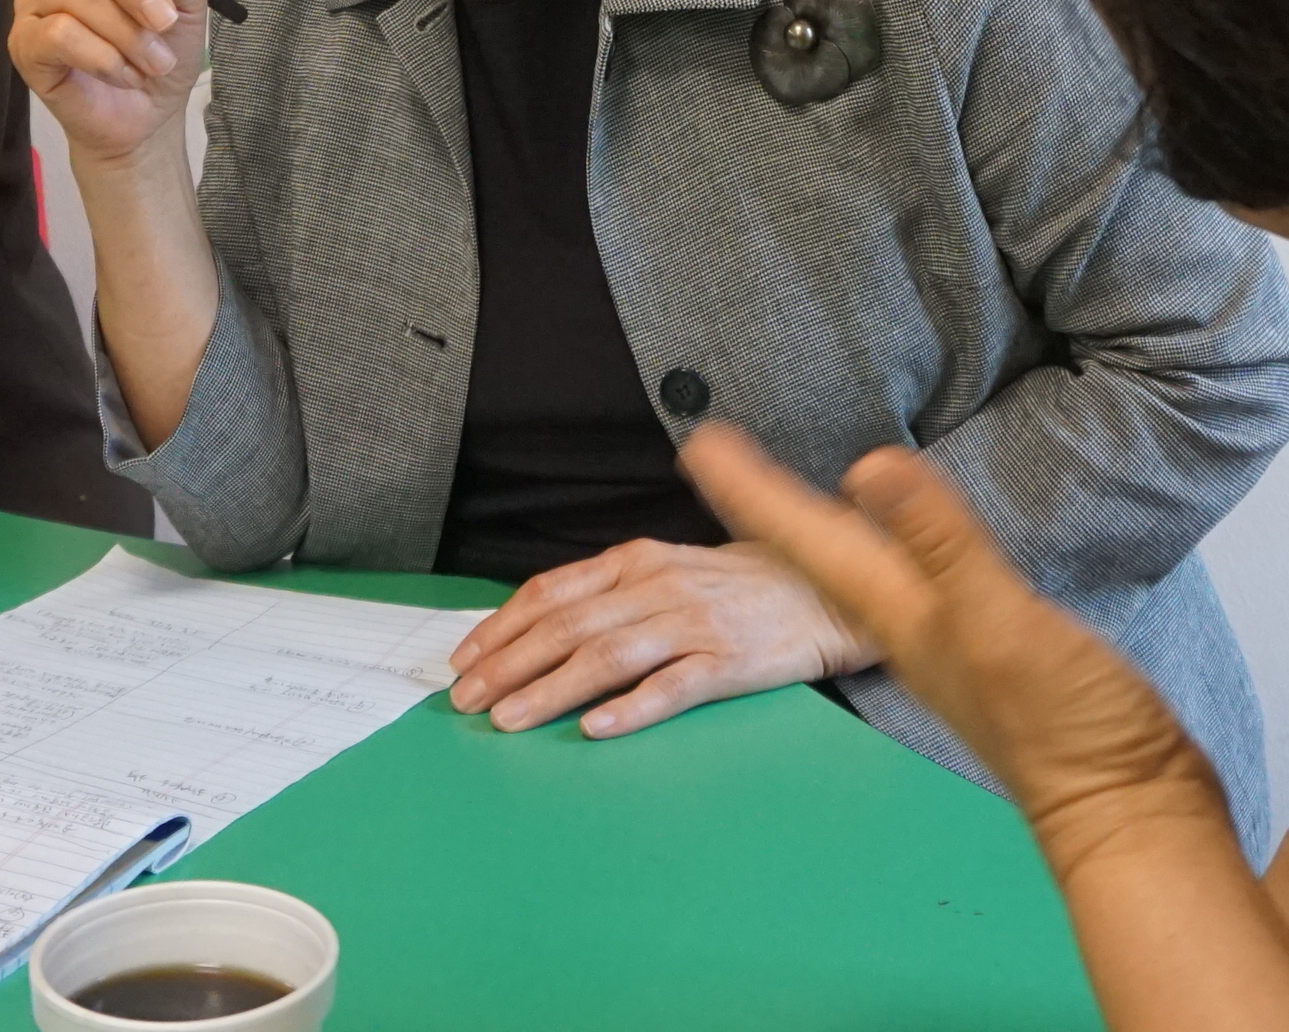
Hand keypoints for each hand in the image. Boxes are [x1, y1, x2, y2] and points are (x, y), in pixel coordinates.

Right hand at [7, 0, 210, 173]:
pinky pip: (58, 34)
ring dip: (127, 33)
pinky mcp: (23, 43)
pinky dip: (103, 56)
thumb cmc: (162, 51)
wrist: (148, 117)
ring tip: (152, 63)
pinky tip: (121, 73)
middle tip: (165, 21)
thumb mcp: (186, 3)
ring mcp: (35, 2)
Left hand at [446, 534, 868, 739]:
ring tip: (508, 719)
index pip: (553, 593)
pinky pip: (672, 687)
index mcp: (636, 560)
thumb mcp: (666, 569)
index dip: (502, 627)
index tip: (464, 660)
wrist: (824, 590)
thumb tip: (536, 621)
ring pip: (608, 657)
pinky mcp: (730, 663)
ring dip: (550, 690)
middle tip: (465, 700)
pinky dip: (630, 708)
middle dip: (508, 665)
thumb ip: (609, 591)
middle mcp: (658, 586)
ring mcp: (694, 624)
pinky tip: (595, 729)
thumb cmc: (736, 586)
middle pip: (568, 627)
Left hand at [681, 426, 1217, 853]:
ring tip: (779, 498)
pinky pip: (910, 586)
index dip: (751, 489)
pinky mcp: (987, 652)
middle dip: (764, 503)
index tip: (698, 442)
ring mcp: (944, 642)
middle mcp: (907, 625)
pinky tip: (895, 554)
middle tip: (716, 457)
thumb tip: (868, 466)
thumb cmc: (1066, 726)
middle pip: (813, 553)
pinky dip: (886, 554)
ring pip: (854, 570)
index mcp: (897, 612)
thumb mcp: (999, 620)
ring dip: (810, 530)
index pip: (802, 539)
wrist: (1126, 804)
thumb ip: (940, 543)